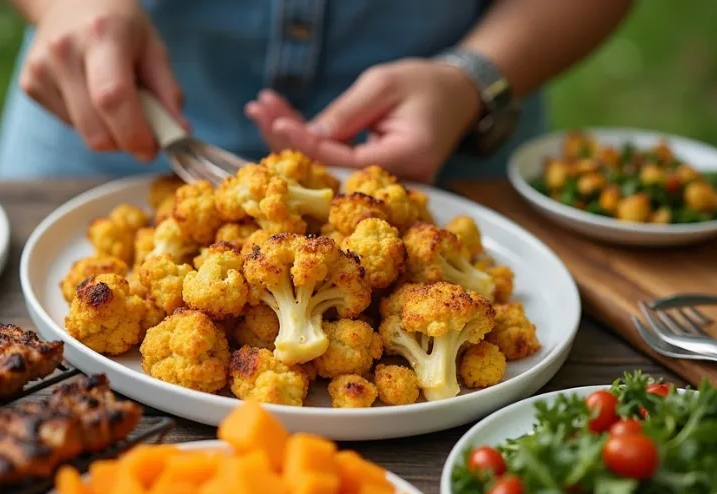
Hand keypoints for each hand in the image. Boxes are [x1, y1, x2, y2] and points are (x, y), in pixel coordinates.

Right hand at [19, 0, 183, 160]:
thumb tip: (179, 134)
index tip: (151, 148)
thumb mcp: (152, 48)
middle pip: (95, 129)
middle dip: (124, 143)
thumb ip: (167, 92)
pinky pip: (68, 125)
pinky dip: (88, 122)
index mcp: (102, 35)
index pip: (113, 98)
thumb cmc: (119, 26)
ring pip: (83, 133)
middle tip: (142, 134)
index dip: (134, 134)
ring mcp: (40, 68)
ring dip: (107, 132)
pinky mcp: (29, 84)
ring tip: (114, 101)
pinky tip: (89, 94)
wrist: (70, 0)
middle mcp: (64, 51)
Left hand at [246, 59, 481, 182]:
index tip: (276, 122)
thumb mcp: (383, 86)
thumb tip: (304, 138)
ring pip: (327, 166)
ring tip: (261, 109)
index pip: (343, 160)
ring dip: (292, 137)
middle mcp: (396, 182)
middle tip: (258, 111)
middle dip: (289, 140)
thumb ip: (345, 115)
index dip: (306, 143)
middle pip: (329, 169)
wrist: (458, 96)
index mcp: (407, 158)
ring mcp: (384, 186)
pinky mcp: (372, 178)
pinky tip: (280, 119)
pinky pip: (335, 163)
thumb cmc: (426, 84)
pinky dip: (309, 141)